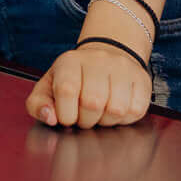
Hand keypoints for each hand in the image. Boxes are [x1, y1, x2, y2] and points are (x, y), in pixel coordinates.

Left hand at [26, 42, 152, 128]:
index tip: (67, 115)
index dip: (66, 113)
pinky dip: (124, 119)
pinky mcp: (142, 79)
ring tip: (100, 112)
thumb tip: (49, 117)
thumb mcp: (49, 88)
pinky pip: (136, 111)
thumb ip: (38, 105)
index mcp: (70, 61)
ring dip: (106, 121)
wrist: (106, 59)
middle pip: (93, 103)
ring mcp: (123, 68)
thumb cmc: (74, 80)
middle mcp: (98, 60)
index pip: (67, 90)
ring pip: (116, 109)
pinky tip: (116, 109)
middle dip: (86, 120)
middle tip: (85, 116)